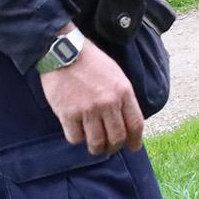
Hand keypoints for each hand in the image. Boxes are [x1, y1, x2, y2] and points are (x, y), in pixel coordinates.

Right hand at [41, 40, 144, 154]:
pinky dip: (77, 138)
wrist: (62, 50)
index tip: (133, 147)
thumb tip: (126, 121)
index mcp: (123, 92)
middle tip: (109, 147)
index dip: (136, 140)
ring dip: (96, 148)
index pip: (135, 124)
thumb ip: (122, 97)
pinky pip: (75, 138)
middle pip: (117, 138)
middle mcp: (108, 103)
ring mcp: (88, 110)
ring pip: (97, 143)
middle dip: (114, 147)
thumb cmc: (90, 62)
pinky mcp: (68, 113)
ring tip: (94, 145)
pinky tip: (76, 131)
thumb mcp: (116, 75)